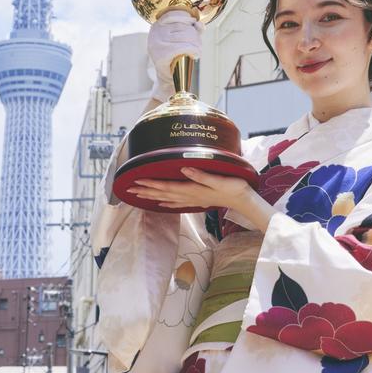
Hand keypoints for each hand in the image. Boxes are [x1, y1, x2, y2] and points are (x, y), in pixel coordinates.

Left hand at [127, 167, 274, 231]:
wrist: (243, 200)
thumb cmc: (233, 187)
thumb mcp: (218, 179)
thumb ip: (201, 175)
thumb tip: (184, 169)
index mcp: (191, 189)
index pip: (166, 186)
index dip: (150, 183)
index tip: (136, 181)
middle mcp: (189, 196)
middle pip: (162, 193)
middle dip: (145, 190)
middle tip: (129, 188)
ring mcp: (192, 200)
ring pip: (166, 198)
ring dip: (151, 196)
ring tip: (138, 195)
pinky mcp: (197, 200)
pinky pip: (176, 203)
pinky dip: (165, 202)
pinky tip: (159, 203)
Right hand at [148, 11, 202, 100]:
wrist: (168, 77)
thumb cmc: (176, 56)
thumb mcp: (183, 39)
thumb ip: (192, 29)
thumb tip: (199, 24)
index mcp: (157, 25)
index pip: (175, 14)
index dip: (187, 18)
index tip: (194, 24)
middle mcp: (155, 32)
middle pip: (183, 27)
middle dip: (195, 36)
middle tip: (198, 46)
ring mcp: (157, 43)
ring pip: (186, 36)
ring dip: (196, 44)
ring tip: (197, 51)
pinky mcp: (161, 54)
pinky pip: (183, 47)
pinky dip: (193, 50)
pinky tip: (196, 54)